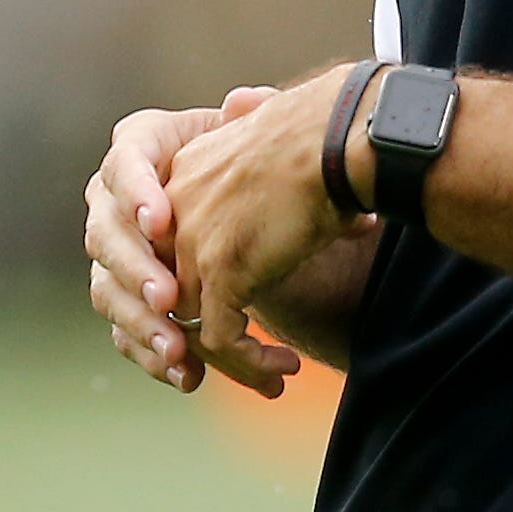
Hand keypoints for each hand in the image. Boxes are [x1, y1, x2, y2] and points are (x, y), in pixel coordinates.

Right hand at [85, 87, 302, 397]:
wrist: (259, 202)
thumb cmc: (252, 159)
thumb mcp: (254, 134)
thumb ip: (251, 118)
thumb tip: (244, 102)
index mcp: (139, 148)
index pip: (125, 162)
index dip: (137, 192)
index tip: (162, 221)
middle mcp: (113, 200)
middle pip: (106, 236)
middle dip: (136, 271)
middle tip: (170, 297)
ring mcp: (114, 254)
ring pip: (109, 291)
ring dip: (142, 324)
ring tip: (179, 351)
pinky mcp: (126, 299)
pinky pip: (126, 331)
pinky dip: (153, 355)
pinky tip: (188, 376)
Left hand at [156, 65, 358, 374]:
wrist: (337, 135)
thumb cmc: (329, 138)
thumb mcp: (289, 160)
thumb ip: (289, 188)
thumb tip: (338, 215)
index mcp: (186, 178)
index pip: (174, 250)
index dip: (205, 290)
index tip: (241, 317)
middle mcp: (176, 208)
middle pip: (176, 292)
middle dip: (211, 335)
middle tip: (252, 362)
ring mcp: (191, 241)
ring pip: (194, 325)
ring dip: (236, 361)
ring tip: (276, 376)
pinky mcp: (219, 270)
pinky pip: (221, 340)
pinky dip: (249, 365)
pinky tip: (283, 371)